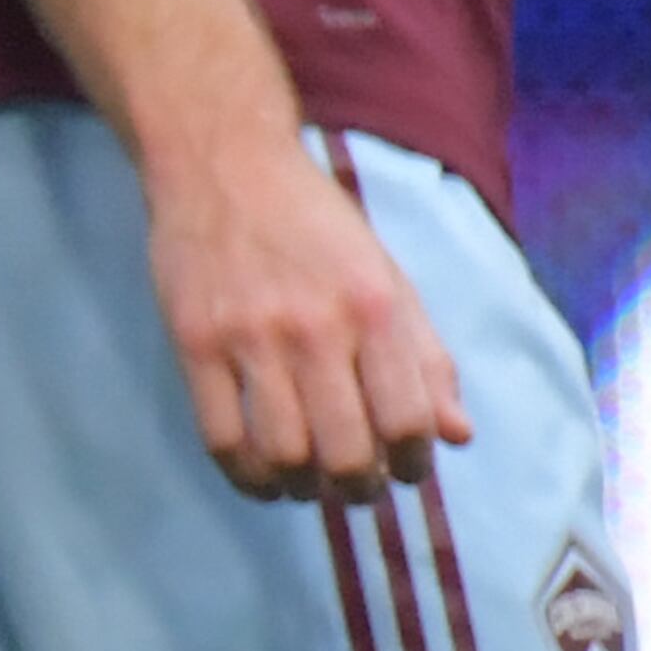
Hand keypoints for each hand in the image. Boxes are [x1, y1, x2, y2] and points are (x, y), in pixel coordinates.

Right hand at [143, 129, 465, 503]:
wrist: (223, 163)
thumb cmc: (314, 222)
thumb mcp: (386, 276)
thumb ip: (426, 357)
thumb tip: (457, 435)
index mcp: (374, 307)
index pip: (409, 420)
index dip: (414, 464)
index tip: (405, 469)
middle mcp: (315, 326)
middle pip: (346, 452)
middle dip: (358, 488)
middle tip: (356, 485)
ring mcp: (249, 337)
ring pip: (282, 454)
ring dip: (302, 487)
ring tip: (308, 482)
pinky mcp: (194, 344)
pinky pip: (220, 439)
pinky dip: (246, 476)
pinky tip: (261, 474)